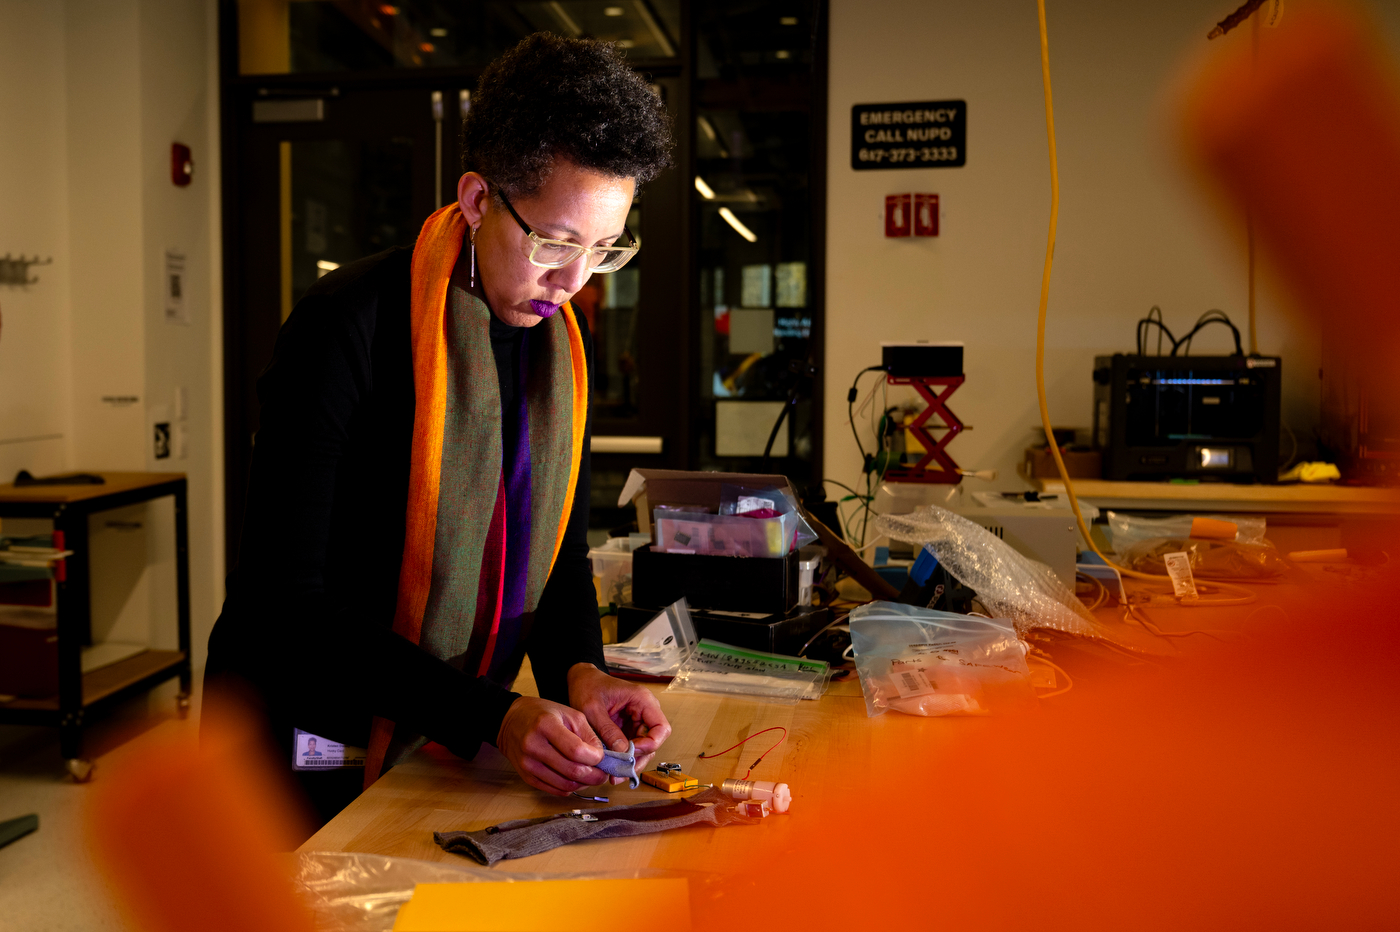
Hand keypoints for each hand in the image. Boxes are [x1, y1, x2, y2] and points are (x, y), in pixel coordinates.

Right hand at [496, 696, 609, 795]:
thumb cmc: (543, 714)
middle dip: (595, 775)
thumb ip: (588, 734)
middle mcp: (533, 745)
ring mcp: (528, 764)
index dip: (595, 758)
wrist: (511, 722)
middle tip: (604, 772)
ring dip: (584, 784)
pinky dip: (571, 788)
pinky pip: (555, 790)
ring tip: (592, 775)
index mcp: (546, 725)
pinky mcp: (526, 777)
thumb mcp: (569, 714)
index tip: (603, 757)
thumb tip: (602, 757)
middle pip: (572, 771)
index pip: (576, 750)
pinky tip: (577, 779)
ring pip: (565, 785)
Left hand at [567, 663, 672, 777]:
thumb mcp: (593, 709)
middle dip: (638, 758)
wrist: (581, 680)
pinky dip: (624, 759)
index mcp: (642, 700)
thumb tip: (622, 751)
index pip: (661, 728)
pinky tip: (613, 768)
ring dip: (631, 762)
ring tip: (615, 775)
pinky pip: (632, 747)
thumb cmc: (588, 687)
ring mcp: (637, 721)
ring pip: (644, 748)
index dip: (650, 744)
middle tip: (621, 772)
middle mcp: (645, 711)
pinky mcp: (629, 728)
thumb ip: (607, 730)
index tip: (631, 753)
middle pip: (653, 742)